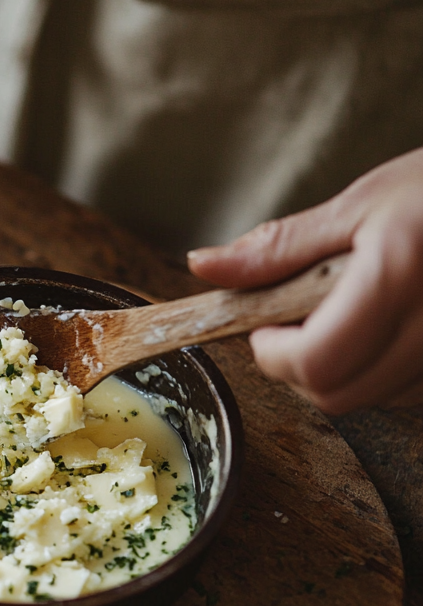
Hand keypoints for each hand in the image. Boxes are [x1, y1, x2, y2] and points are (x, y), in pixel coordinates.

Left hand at [187, 150, 422, 412]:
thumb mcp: (357, 205)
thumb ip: (279, 248)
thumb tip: (204, 266)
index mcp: (395, 280)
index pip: (315, 362)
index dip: (273, 354)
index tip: (264, 326)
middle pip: (338, 395)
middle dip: (298, 368)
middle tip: (294, 324)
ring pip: (373, 400)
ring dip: (340, 372)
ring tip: (345, 317)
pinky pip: (408, 392)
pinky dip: (379, 372)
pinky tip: (380, 330)